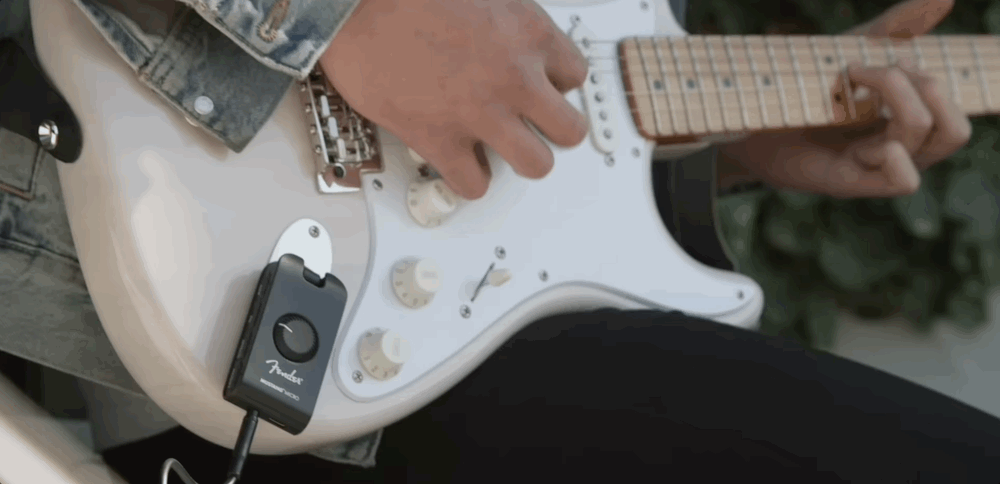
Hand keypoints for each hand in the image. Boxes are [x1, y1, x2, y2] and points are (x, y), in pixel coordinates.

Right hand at [318, 0, 588, 199]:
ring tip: (503, 148)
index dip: (556, 84)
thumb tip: (504, 28)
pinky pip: (475, 184)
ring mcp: (480, 114)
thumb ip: (504, 13)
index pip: (575, 76)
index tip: (541, 86)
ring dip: (521, 159)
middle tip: (533, 125)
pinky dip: (469, 179)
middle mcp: (514, 77)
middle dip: (553, 130)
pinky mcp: (440, 140)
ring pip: (536, 165)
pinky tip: (461, 163)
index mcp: (528, 32)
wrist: (349, 4)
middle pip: (569, 130)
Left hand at [716, 0, 971, 197]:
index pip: (954, 110)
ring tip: (852, 83)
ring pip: (930, 139)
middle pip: (954, 130)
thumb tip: (945, 0)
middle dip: (925, 86)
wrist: (746, 116)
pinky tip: (864, 138)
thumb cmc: (802, 88)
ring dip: (900, 98)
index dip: (936, 80)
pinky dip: (895, 154)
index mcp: (905, 122)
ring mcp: (875, 167)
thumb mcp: (851, 50)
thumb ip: (896, 29)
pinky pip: (904, 181)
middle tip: (872, 70)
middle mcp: (899, 148)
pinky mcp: (850, 182)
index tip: (892, 58)